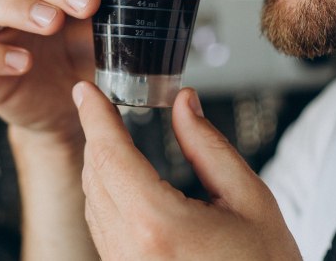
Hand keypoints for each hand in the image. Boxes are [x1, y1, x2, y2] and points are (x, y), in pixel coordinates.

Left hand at [74, 82, 301, 260]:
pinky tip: (122, 178)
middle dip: (99, 135)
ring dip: (101, 164)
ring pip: (94, 202)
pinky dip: (106, 195)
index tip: (86, 90)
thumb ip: (208, 146)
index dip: (95, 116)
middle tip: (103, 104)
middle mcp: (131, 251)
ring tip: (114, 136)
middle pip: (96, 175)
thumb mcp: (249, 198)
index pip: (112, 155)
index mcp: (158, 226)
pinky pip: (103, 228)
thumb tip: (184, 104)